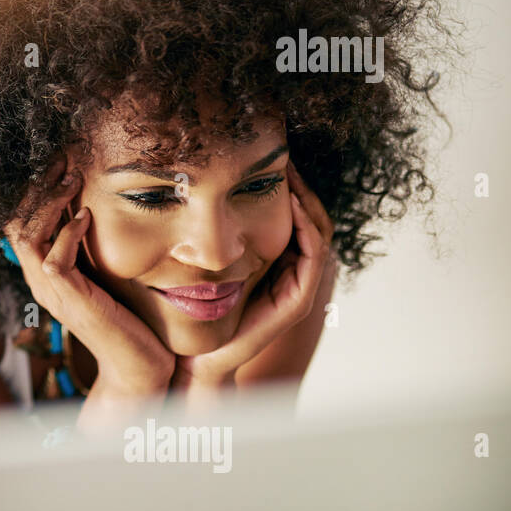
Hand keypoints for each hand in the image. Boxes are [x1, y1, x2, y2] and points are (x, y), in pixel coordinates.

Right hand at [4, 167, 173, 430]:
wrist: (139, 365)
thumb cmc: (129, 319)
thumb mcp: (104, 275)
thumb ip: (91, 250)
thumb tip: (94, 210)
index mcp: (44, 275)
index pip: (20, 225)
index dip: (33, 192)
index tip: (57, 164)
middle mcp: (40, 283)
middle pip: (15, 225)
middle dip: (37, 188)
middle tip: (61, 162)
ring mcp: (52, 294)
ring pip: (27, 237)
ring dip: (50, 204)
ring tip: (73, 180)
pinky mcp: (71, 302)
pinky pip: (54, 260)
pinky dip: (69, 233)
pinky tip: (88, 216)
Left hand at [171, 161, 334, 391]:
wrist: (196, 357)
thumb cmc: (193, 310)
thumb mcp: (202, 259)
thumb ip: (210, 231)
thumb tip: (193, 185)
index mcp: (275, 260)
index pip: (294, 213)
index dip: (289, 184)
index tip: (272, 155)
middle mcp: (290, 271)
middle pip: (311, 216)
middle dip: (302, 184)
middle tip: (287, 154)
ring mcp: (297, 287)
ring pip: (318, 231)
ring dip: (307, 199)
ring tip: (291, 171)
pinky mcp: (296, 301)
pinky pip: (312, 257)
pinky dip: (305, 227)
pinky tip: (291, 204)